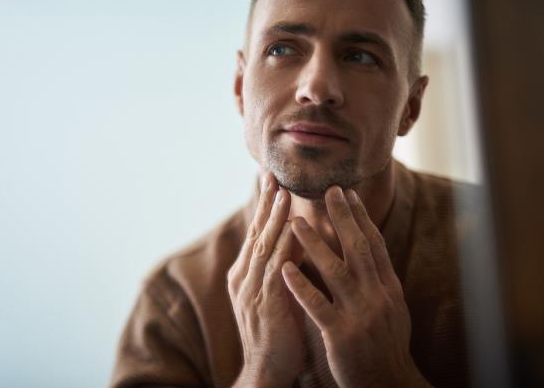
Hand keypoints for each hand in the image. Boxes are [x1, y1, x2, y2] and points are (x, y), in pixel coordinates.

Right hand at [227, 173, 303, 387]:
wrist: (267, 369)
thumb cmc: (277, 330)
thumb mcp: (277, 291)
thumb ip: (283, 265)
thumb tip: (300, 238)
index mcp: (246, 273)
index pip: (257, 233)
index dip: (265, 207)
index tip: (273, 181)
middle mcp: (244, 277)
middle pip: (256, 232)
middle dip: (266, 203)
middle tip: (272, 175)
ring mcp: (251, 290)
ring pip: (263, 246)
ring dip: (274, 219)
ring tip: (283, 194)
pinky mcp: (264, 303)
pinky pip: (274, 269)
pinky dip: (283, 247)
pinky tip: (292, 229)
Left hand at [281, 186, 431, 387]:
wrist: (389, 384)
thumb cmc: (386, 345)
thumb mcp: (392, 309)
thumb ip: (380, 279)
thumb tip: (372, 250)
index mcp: (389, 288)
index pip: (374, 245)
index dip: (361, 217)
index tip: (348, 193)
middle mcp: (377, 296)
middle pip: (359, 248)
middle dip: (343, 218)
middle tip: (328, 191)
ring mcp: (360, 314)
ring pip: (336, 271)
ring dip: (314, 244)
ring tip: (295, 222)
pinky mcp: (341, 334)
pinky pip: (317, 305)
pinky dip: (301, 285)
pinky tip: (285, 268)